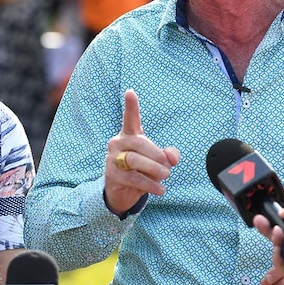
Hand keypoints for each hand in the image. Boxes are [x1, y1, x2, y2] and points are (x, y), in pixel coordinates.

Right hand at [103, 89, 179, 214]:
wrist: (123, 193)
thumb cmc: (142, 171)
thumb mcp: (159, 162)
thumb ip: (168, 156)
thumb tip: (172, 157)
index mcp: (130, 135)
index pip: (130, 118)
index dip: (131, 105)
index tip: (130, 92)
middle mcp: (118, 143)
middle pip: (139, 143)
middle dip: (156, 154)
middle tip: (169, 166)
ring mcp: (113, 158)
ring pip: (134, 160)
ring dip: (153, 169)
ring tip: (166, 176)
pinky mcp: (112, 175)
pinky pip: (133, 178)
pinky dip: (149, 184)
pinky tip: (160, 189)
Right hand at [253, 198, 283, 284]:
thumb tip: (283, 213)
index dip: (274, 221)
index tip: (263, 217)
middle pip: (279, 239)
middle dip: (267, 230)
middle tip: (259, 222)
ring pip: (280, 254)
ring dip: (274, 242)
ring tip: (276, 234)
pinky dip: (279, 259)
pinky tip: (279, 250)